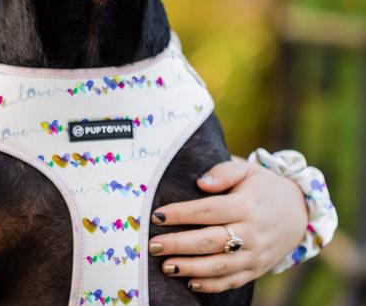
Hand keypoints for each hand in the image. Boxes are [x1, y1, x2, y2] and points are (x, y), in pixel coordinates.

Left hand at [148, 158, 307, 292]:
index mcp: (246, 205)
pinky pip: (233, 281)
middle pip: (209, 241)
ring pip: (219, 266)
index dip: (181, 214)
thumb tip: (200, 182)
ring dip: (190, 268)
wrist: (300, 211)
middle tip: (153, 245)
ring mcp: (255, 254)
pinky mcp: (257, 269)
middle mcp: (251, 232)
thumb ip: (223, 172)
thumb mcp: (247, 169)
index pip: (208, 210)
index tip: (157, 215)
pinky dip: (211, 285)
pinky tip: (190, 281)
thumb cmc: (263, 186)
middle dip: (178, 244)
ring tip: (165, 266)